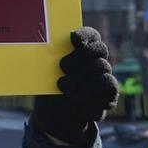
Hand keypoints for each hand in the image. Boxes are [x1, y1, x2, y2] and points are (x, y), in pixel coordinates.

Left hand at [30, 27, 118, 145]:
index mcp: (82, 50)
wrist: (57, 113)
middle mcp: (97, 60)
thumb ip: (47, 58)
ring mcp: (105, 77)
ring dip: (82, 77)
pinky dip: (91, 92)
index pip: (91, 35)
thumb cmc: (50, 85)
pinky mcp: (110, 95)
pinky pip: (109, 87)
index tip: (73, 38)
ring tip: (62, 86)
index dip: (85, 34)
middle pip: (100, 49)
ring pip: (103, 67)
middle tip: (62, 66)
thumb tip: (37, 48)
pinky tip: (75, 99)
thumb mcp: (44, 71)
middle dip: (81, 55)